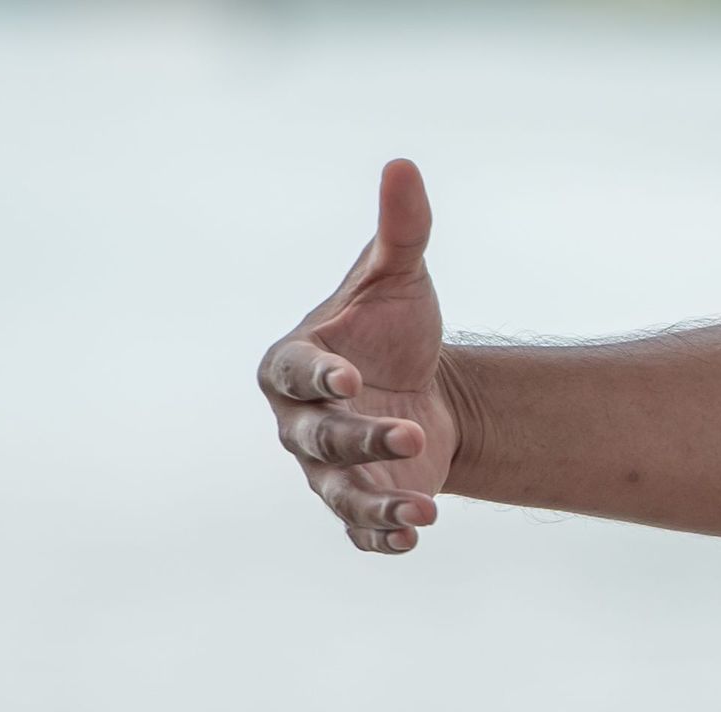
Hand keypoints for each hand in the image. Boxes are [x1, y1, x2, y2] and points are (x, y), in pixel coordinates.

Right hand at [257, 158, 459, 554]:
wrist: (425, 385)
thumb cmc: (397, 326)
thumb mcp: (401, 276)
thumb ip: (401, 229)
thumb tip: (403, 164)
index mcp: (295, 364)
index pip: (296, 373)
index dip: (318, 377)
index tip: (349, 379)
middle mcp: (301, 423)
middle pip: (319, 439)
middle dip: (362, 441)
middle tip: (412, 437)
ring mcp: (328, 468)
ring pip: (340, 494)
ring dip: (378, 504)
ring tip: (424, 511)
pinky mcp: (362, 501)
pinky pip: (360, 530)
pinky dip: (383, 537)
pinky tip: (417, 536)